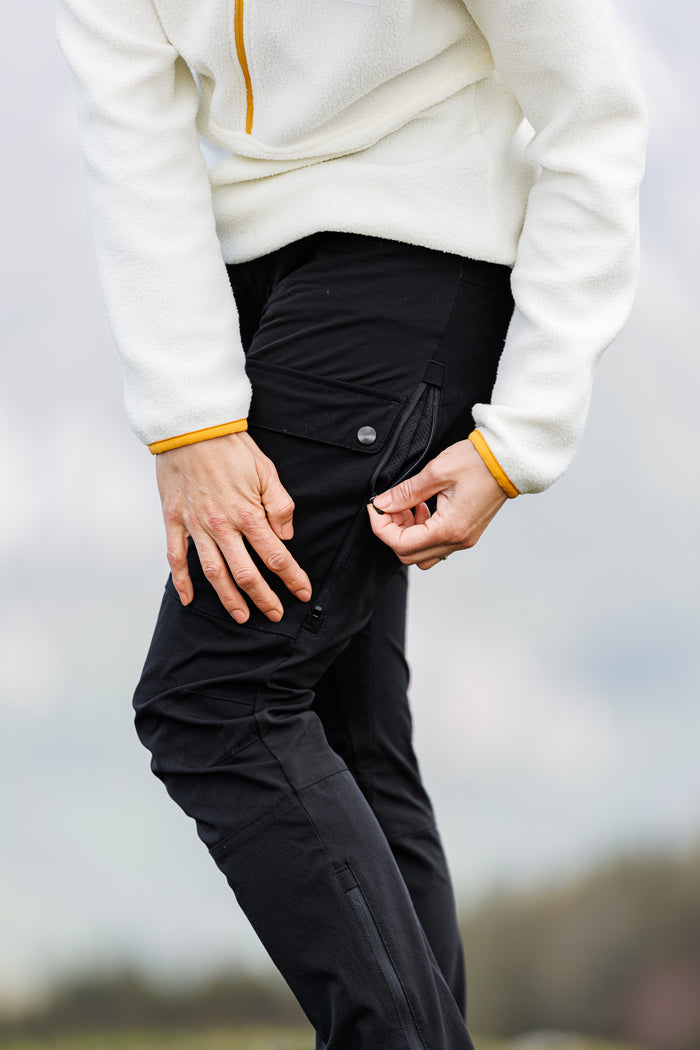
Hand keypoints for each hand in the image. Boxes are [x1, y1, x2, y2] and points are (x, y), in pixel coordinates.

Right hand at [156, 431, 311, 621]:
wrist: (191, 427)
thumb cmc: (231, 446)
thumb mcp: (267, 470)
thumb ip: (280, 505)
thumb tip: (286, 535)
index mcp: (249, 513)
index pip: (276, 556)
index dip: (292, 578)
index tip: (302, 593)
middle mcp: (223, 525)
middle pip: (247, 573)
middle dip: (264, 598)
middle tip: (275, 614)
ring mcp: (196, 525)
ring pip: (214, 573)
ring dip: (229, 598)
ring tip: (242, 616)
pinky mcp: (174, 520)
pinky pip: (177, 557)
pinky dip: (182, 581)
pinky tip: (190, 599)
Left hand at [367, 439, 507, 568]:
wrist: (508, 460)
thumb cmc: (478, 462)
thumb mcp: (436, 472)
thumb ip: (406, 492)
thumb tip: (383, 504)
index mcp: (450, 529)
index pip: (402, 545)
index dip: (382, 528)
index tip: (376, 508)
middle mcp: (457, 540)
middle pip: (409, 555)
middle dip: (392, 532)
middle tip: (390, 506)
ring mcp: (463, 539)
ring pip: (422, 553)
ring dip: (407, 533)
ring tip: (407, 505)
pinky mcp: (465, 533)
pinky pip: (436, 543)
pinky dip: (422, 530)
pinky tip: (422, 506)